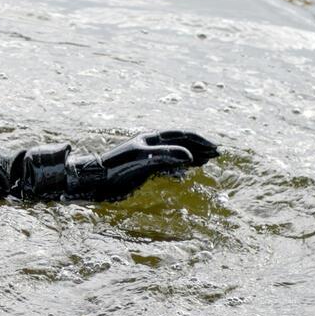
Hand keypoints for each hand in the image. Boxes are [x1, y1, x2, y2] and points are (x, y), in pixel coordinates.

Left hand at [71, 130, 217, 199]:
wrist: (98, 179)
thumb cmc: (118, 166)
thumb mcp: (143, 158)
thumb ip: (166, 155)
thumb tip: (189, 156)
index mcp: (153, 138)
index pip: (181, 135)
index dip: (199, 141)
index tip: (214, 148)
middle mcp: (152, 145)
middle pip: (181, 143)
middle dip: (199, 148)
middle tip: (216, 154)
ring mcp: (150, 156)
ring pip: (176, 154)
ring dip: (192, 157)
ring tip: (206, 161)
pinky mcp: (145, 169)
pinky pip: (168, 166)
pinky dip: (180, 167)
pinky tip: (187, 173)